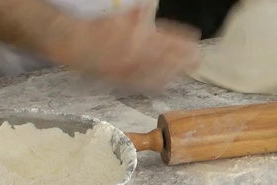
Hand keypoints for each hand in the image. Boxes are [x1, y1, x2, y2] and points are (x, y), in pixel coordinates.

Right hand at [57, 4, 201, 91]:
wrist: (78, 45)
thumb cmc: (99, 29)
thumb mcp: (118, 17)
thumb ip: (136, 14)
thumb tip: (146, 8)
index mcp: (140, 36)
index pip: (167, 39)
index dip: (182, 40)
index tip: (194, 41)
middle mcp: (139, 54)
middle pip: (167, 58)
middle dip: (184, 59)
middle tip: (198, 60)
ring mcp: (132, 68)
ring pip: (159, 72)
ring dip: (174, 72)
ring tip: (186, 71)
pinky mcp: (124, 79)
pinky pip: (144, 83)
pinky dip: (157, 83)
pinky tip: (165, 84)